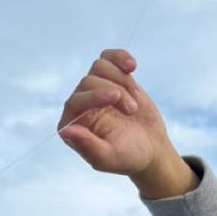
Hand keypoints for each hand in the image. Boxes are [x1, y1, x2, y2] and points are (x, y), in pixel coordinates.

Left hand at [57, 50, 196, 198]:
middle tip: (132, 110)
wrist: (151, 148)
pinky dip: (120, 57)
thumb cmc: (128, 157)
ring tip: (135, 102)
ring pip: (100, 67)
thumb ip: (86, 146)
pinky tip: (132, 66)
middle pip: (89, 81)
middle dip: (115, 92)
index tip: (116, 97)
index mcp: (72, 125)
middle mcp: (79, 106)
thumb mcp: (107, 158)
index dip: (94, 95)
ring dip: (122, 80)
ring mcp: (95, 90)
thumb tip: (66, 131)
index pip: (74, 101)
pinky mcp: (111, 79)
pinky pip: (109, 58)